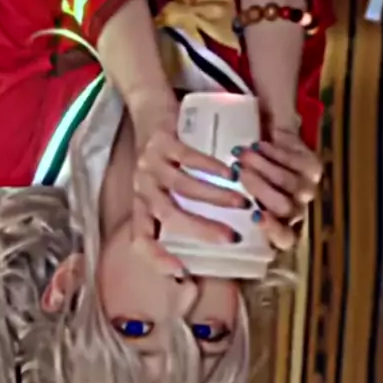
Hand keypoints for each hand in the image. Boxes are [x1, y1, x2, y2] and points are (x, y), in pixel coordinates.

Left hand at [130, 104, 247, 276]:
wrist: (149, 109)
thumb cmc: (165, 157)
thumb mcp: (166, 187)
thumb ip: (185, 210)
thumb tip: (221, 240)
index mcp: (142, 204)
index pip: (141, 239)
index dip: (156, 259)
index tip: (183, 273)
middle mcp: (142, 186)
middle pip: (167, 215)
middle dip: (200, 230)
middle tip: (232, 238)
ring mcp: (150, 163)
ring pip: (181, 186)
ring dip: (213, 198)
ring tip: (242, 203)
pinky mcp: (161, 140)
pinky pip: (187, 156)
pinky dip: (211, 167)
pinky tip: (231, 174)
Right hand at [234, 129, 322, 250]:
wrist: (277, 148)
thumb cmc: (255, 178)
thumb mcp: (244, 195)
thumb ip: (237, 203)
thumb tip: (221, 205)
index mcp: (283, 228)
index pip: (284, 238)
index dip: (271, 229)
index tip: (253, 216)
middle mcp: (298, 212)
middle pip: (284, 206)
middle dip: (259, 188)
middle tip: (239, 173)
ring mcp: (308, 190)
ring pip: (287, 181)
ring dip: (262, 166)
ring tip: (242, 155)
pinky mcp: (313, 167)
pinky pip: (292, 160)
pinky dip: (272, 152)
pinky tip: (257, 146)